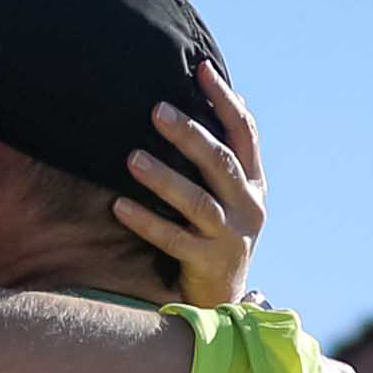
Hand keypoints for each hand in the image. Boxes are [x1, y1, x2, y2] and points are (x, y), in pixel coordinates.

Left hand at [113, 74, 265, 306]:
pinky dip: (145, 221)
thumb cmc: (218, 237)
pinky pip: (172, 239)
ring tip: (132, 158)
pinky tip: (119, 206)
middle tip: (157, 110)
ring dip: (164, 178)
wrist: (225, 302)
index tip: (202, 70)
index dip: (224, 101)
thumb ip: (225, 156)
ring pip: (197, 201)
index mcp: (254, 184)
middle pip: (220, 163)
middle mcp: (248, 207)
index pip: (244, 133)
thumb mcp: (231, 196)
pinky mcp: (208, 264)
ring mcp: (230, 237)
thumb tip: (223, 97)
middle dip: (190, 134)